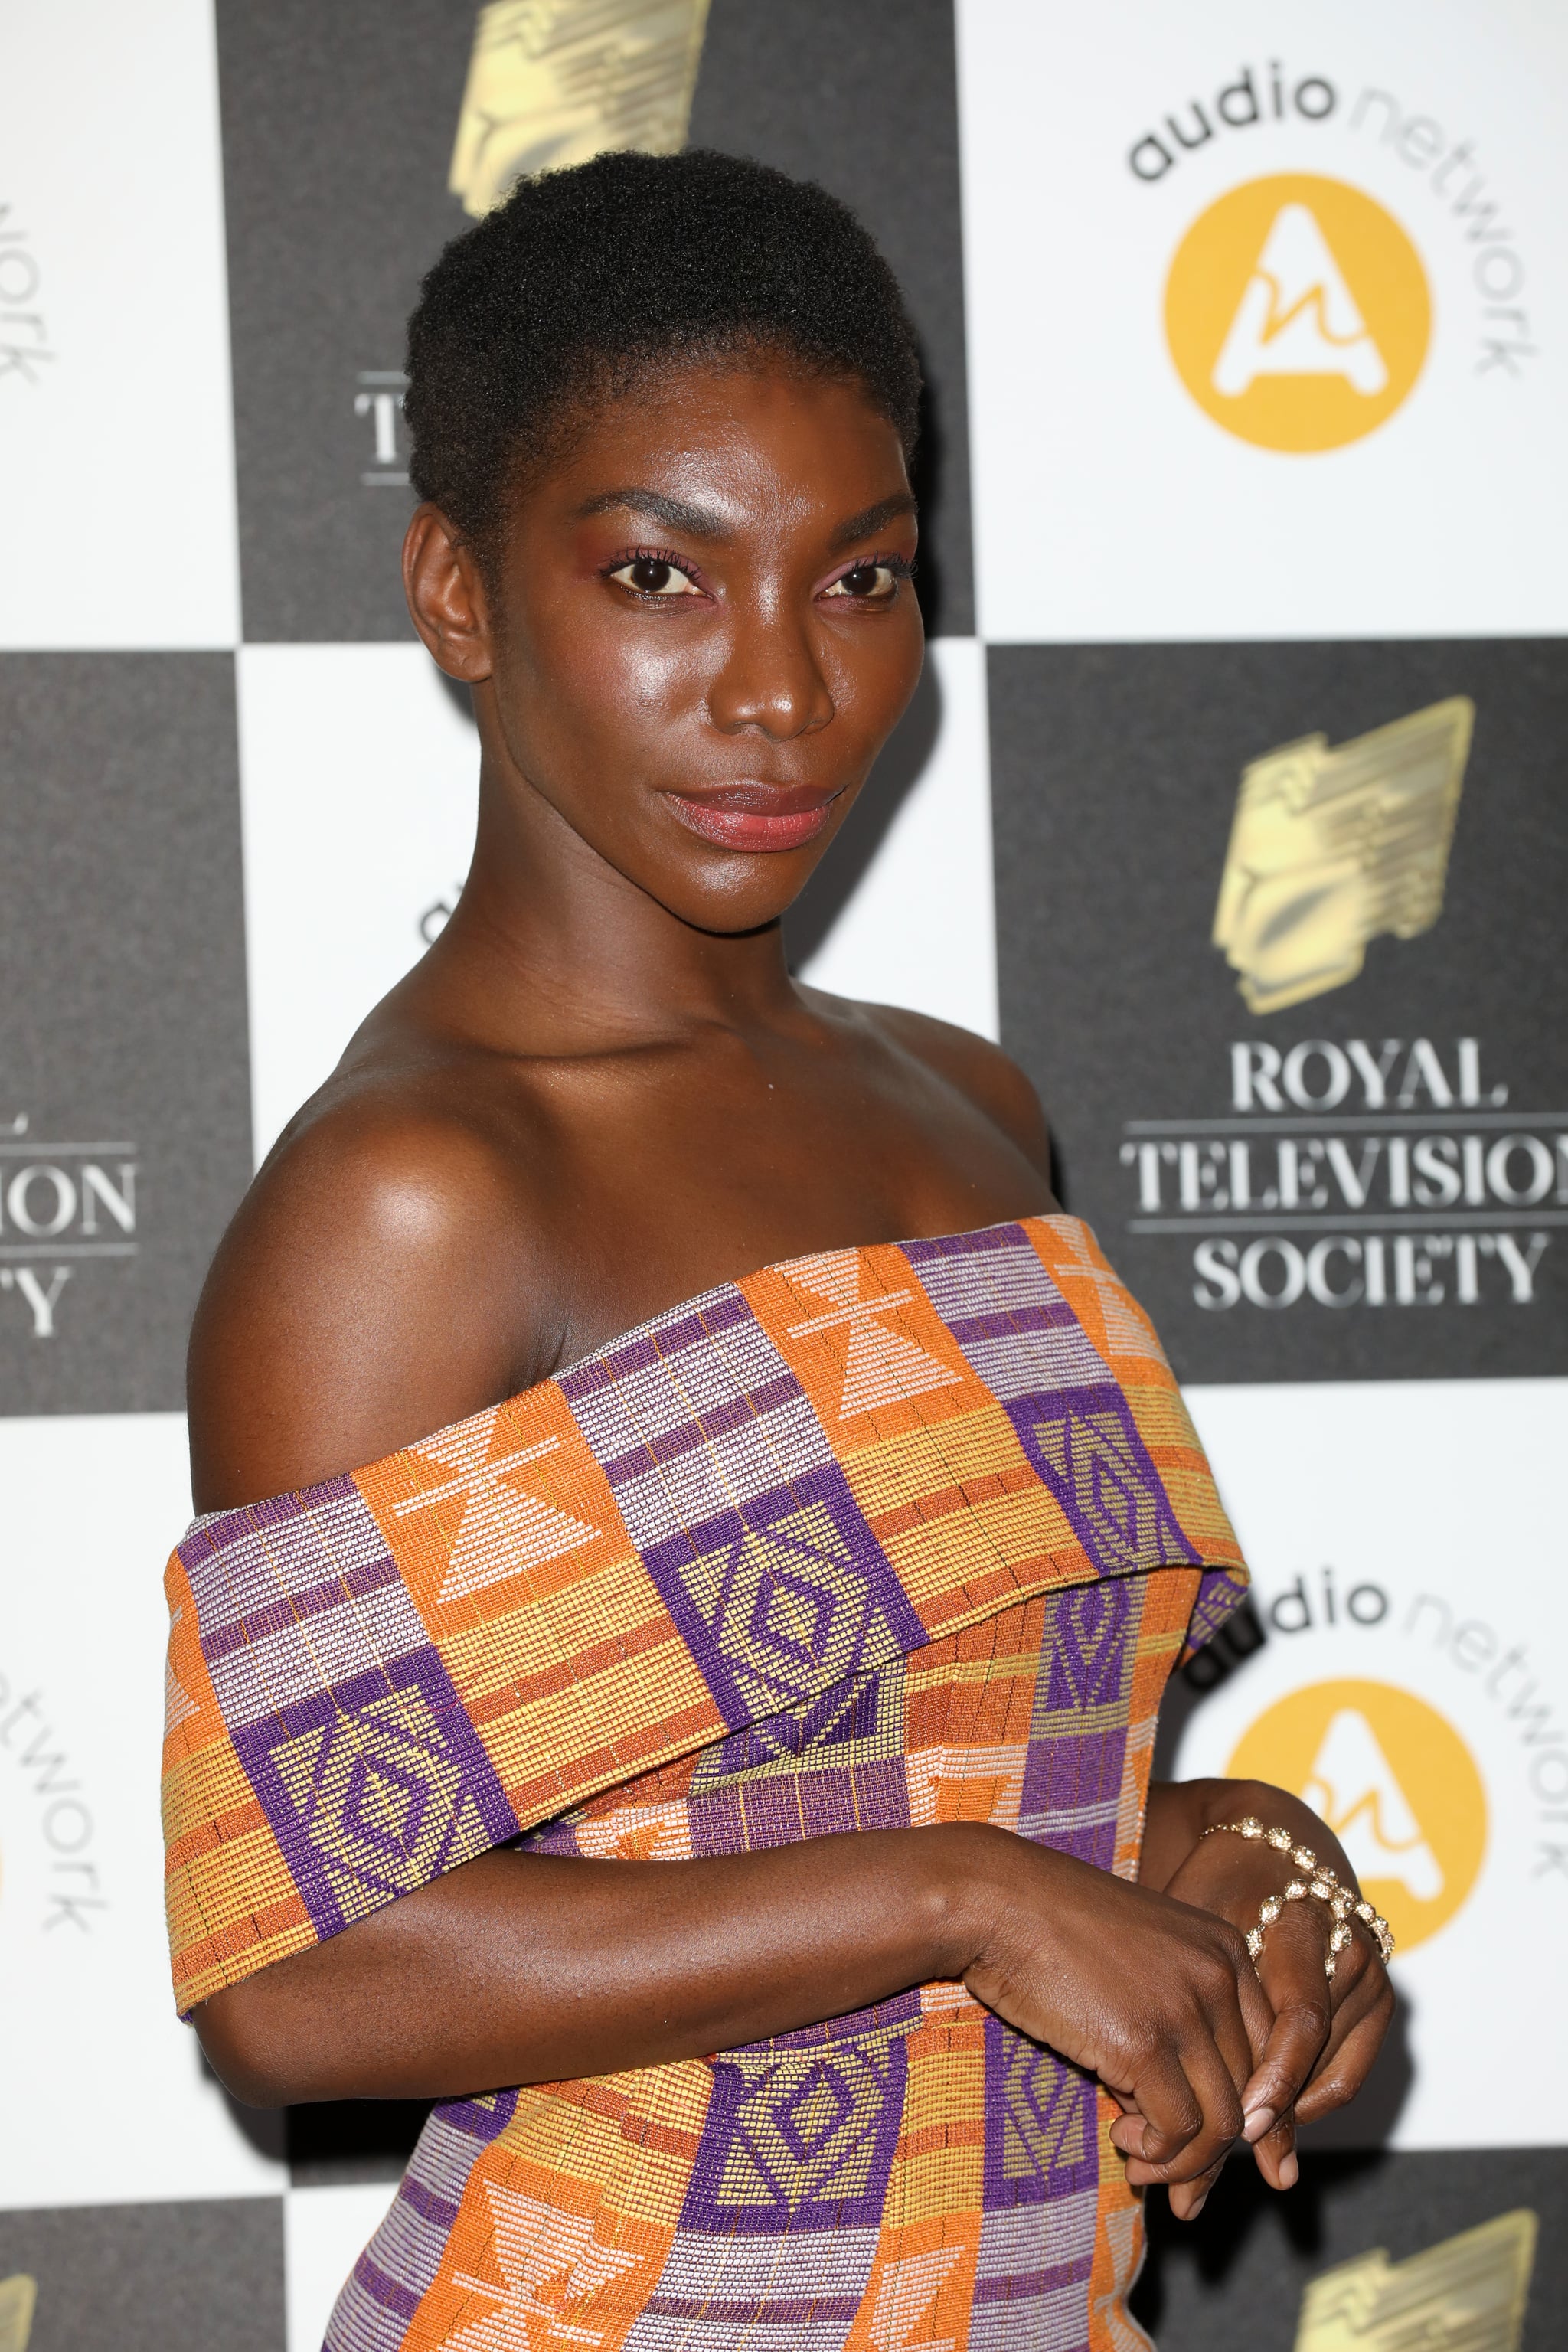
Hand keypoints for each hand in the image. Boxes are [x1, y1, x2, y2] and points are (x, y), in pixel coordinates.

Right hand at [958, 1829, 1275, 2212]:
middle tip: (1177, 2182)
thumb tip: (1182, 2125)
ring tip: (1138, 2161)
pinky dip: (1157, 2153)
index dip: (1250, 2112)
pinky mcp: (1144, 2043)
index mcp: (1224, 1949)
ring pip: (1225, 2124)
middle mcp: (1220, 1976)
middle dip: (1219, 2153)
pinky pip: (1180, 2130)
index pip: (1270, 2052)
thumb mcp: (1134, 1966)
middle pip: (1254, 2094)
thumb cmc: (1049, 1932)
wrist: (994, 1899)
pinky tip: (1120, 2140)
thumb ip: (1172, 2027)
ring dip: (1184, 2162)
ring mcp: (1186, 2008)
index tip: (1213, 2148)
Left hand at [1158, 1811, 1393, 2209]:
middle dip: (1273, 2114)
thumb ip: (1199, 1989)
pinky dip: (1305, 2102)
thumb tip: (1182, 2072)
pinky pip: (1346, 2075)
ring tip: (1227, 2140)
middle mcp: (1351, 1950)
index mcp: (1304, 1921)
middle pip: (1317, 2058)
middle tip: (1221, 2156)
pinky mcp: (1381, 2001)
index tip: (1242, 2125)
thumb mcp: (1198, 1918)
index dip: (1274, 2079)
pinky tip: (1262, 2115)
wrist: (1273, 1847)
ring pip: (1331, 2076)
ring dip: (1284, 2115)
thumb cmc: (1218, 1882)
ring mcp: (1372, 1977)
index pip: (1301, 2019)